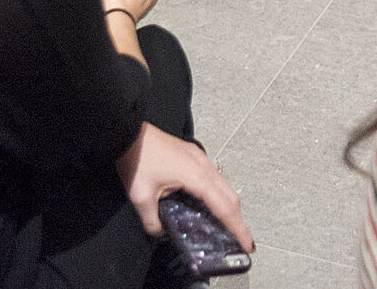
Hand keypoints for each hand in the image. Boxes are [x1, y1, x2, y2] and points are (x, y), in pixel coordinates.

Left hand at [117, 122, 251, 247]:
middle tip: (241, 239)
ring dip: (229, 205)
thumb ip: (153, 221)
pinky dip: (219, 193)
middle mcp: (204, 166)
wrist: (129, 133)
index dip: (237, 227)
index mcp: (197, 176)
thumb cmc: (138, 159)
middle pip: (231, 196)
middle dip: (238, 219)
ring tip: (228, 224)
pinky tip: (210, 202)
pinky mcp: (194, 155)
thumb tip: (160, 232)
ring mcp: (201, 158)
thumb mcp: (142, 197)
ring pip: (224, 185)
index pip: (224, 207)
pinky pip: (214, 177)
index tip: (246, 243)